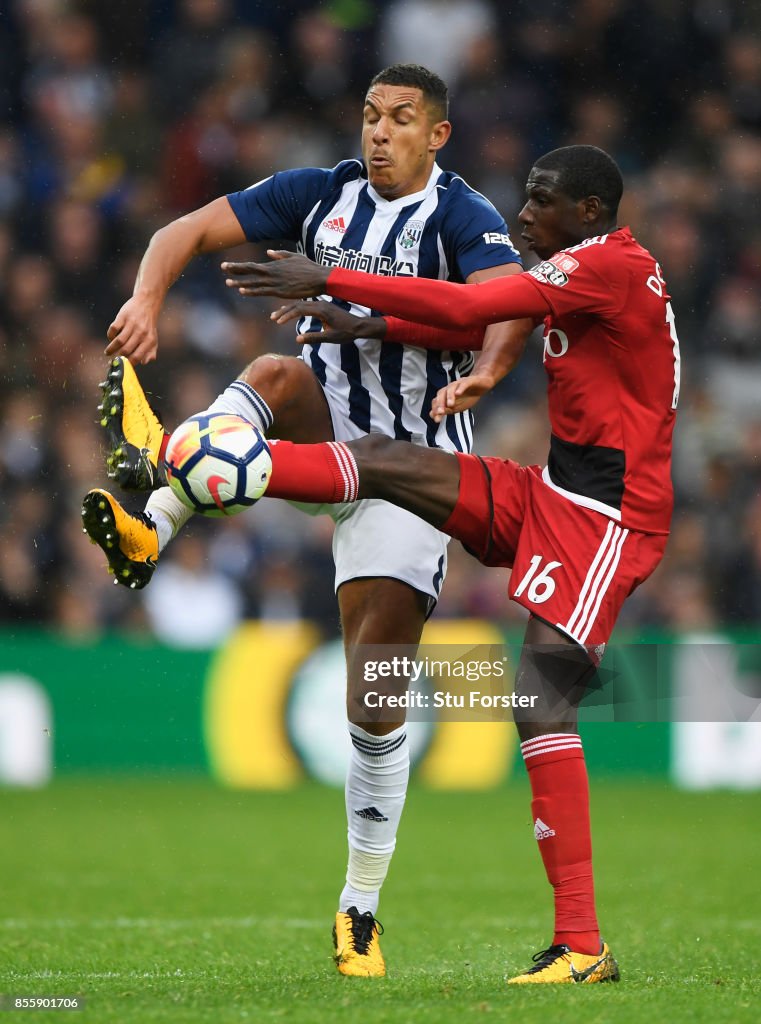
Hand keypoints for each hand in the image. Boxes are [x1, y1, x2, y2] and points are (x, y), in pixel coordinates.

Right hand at [105, 294, 159, 364]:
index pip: (137, 357)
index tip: (122, 366)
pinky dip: (110, 335)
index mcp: (149, 340)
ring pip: (118, 341)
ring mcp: (132, 324)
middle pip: (126, 350)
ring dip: (111, 348)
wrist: (147, 304)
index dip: (128, 363)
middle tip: (113, 359)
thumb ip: (150, 352)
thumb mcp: (153, 339)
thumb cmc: (149, 325)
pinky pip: (113, 329)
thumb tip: (144, 363)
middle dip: (117, 357)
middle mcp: (141, 333)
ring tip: (107, 352)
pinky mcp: (123, 317)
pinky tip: (111, 338)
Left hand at [222, 250, 329, 297]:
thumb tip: (268, 253)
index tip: (226, 266)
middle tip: (223, 268)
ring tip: (228, 283)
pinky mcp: (281, 291)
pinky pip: (263, 291)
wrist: (319, 278)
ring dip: (240, 283)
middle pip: (250, 271)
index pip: (252, 266)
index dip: (238, 266)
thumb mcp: (294, 257)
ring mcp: (275, 282)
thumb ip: (280, 255)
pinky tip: (243, 291)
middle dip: (235, 270)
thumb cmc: (309, 267)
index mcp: (274, 265)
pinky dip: (252, 290)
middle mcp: (272, 273)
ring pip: (254, 282)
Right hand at [270, 300, 385, 343]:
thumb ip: (314, 337)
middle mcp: (320, 304)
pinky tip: (290, 311)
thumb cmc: (346, 333)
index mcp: (321, 310)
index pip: (300, 309)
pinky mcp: (323, 306)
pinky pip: (306, 305)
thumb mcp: (330, 338)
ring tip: (277, 315)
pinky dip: (296, 308)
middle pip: (298, 305)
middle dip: (284, 311)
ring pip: (301, 304)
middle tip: (272, 318)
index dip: (287, 315)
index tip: (278, 322)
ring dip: (288, 309)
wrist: (359, 326)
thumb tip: (297, 339)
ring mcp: (321, 304)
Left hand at [430, 374, 495, 422]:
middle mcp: (451, 388)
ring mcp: (459, 383)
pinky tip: (458, 393)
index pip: (437, 400)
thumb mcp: (457, 407)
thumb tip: (433, 415)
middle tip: (440, 412)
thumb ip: (445, 410)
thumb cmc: (469, 396)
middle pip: (442, 393)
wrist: (482, 385)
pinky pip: (464, 383)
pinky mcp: (469, 381)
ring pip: (451, 388)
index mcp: (446, 394)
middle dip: (440, 403)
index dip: (435, 409)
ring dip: (450, 396)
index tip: (436, 419)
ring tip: (450, 405)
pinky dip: (460, 388)